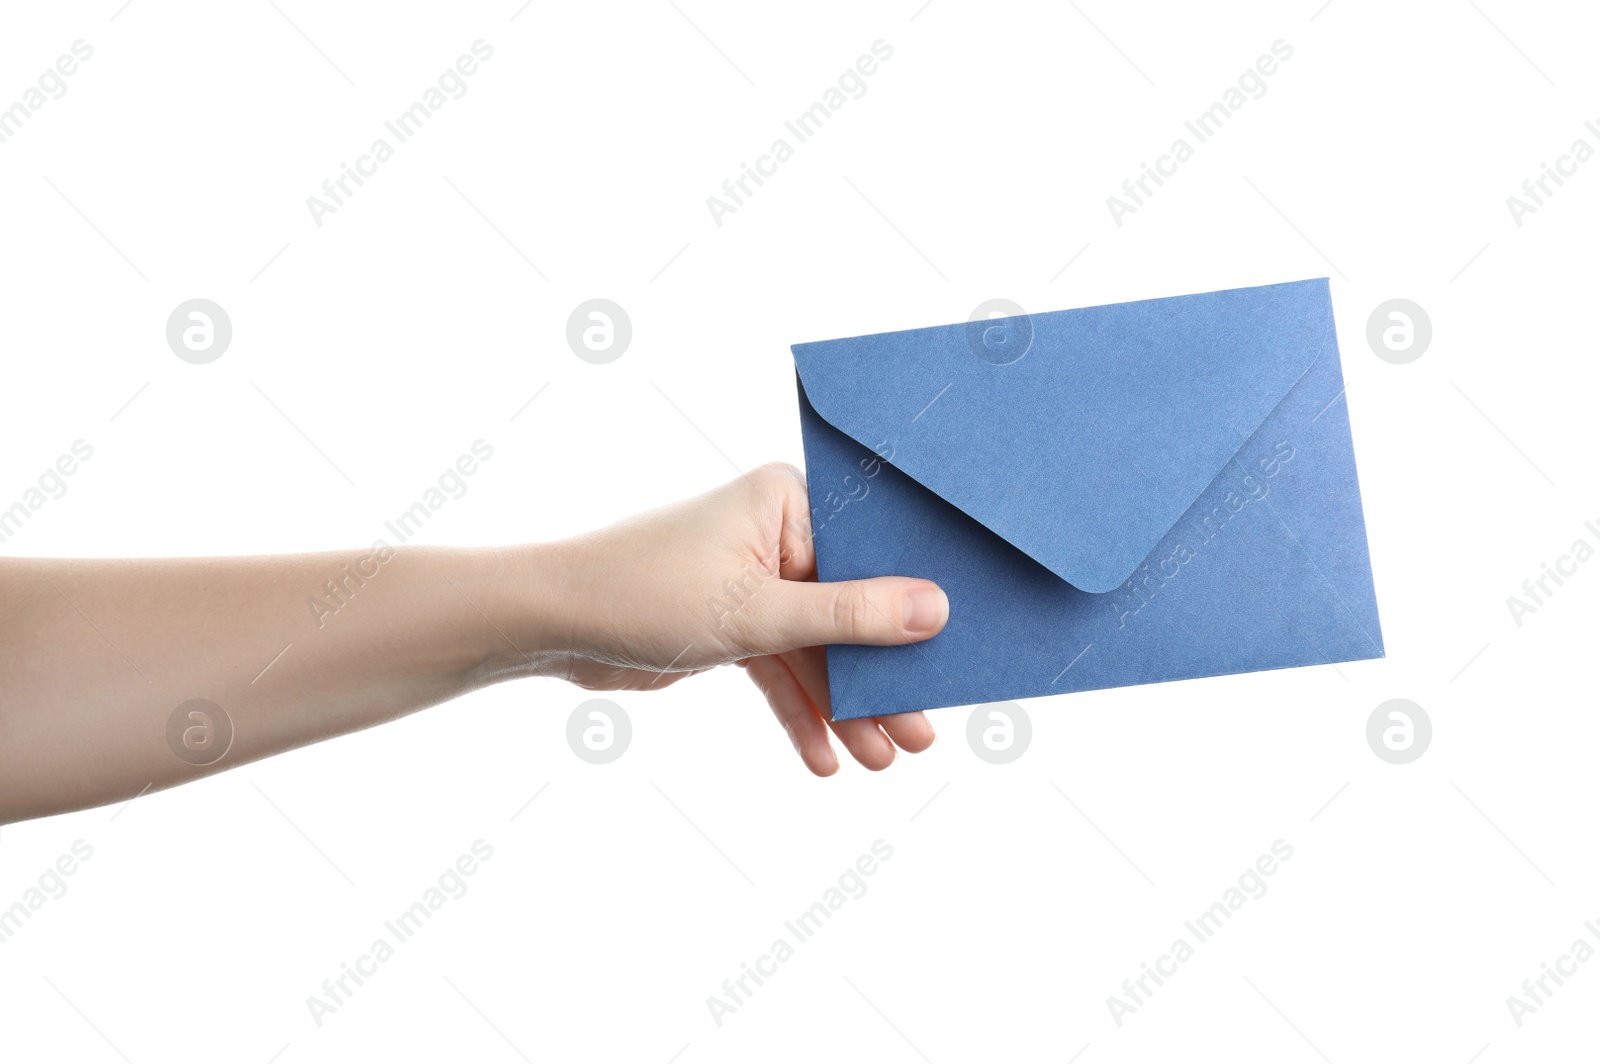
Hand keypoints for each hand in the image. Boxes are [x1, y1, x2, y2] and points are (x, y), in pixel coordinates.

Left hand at [544, 463, 948, 773]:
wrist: (552, 623)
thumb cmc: (644, 591)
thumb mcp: (757, 612)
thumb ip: (850, 615)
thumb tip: (936, 611)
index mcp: (789, 501)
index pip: (875, 551)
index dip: (917, 607)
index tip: (955, 658)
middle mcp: (779, 534)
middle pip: (853, 611)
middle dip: (882, 679)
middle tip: (922, 736)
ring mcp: (757, 581)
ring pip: (820, 650)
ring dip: (846, 707)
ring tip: (882, 761)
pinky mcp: (734, 623)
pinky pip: (783, 670)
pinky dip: (800, 712)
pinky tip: (824, 759)